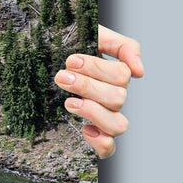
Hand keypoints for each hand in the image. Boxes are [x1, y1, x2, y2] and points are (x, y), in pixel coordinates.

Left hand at [55, 25, 143, 158]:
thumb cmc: (69, 45)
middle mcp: (113, 96)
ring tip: (69, 102)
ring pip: (118, 125)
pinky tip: (84, 129)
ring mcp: (104, 116)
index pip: (122, 76)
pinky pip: (109, 148)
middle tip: (61, 77)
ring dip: (93, 112)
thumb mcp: (94, 34)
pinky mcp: (93, 134)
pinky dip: (100, 142)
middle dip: (87, 86)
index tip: (70, 60)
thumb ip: (122, 46)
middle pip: (117, 98)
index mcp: (115, 74)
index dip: (97, 69)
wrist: (42, 54)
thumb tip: (140, 71)